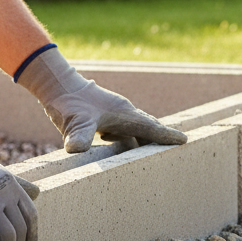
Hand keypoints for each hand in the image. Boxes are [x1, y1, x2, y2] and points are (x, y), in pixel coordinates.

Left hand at [16, 45, 186, 153]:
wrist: (56, 86)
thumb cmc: (68, 104)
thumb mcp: (74, 122)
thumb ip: (78, 136)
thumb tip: (75, 149)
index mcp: (125, 115)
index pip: (151, 128)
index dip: (167, 136)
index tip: (185, 141)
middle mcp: (124, 114)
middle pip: (148, 127)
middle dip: (161, 138)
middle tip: (176, 148)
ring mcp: (115, 115)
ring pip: (136, 130)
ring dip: (144, 140)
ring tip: (152, 154)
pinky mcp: (105, 117)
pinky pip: (123, 130)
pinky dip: (128, 139)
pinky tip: (121, 147)